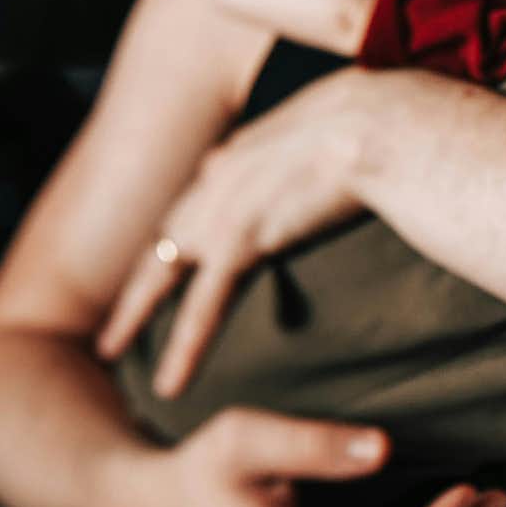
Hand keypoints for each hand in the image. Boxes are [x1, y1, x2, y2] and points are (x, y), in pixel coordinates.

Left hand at [96, 68, 376, 395]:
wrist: (390, 126)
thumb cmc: (396, 122)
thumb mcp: (349, 128)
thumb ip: (330, 147)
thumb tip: (356, 157)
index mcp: (250, 147)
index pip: (202, 195)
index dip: (185, 226)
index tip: (172, 250)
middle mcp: (225, 173)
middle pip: (169, 230)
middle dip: (140, 271)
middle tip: (118, 306)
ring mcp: (227, 208)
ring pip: (165, 270)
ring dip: (135, 313)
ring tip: (110, 348)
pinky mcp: (242, 241)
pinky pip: (204, 305)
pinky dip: (185, 346)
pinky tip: (170, 384)